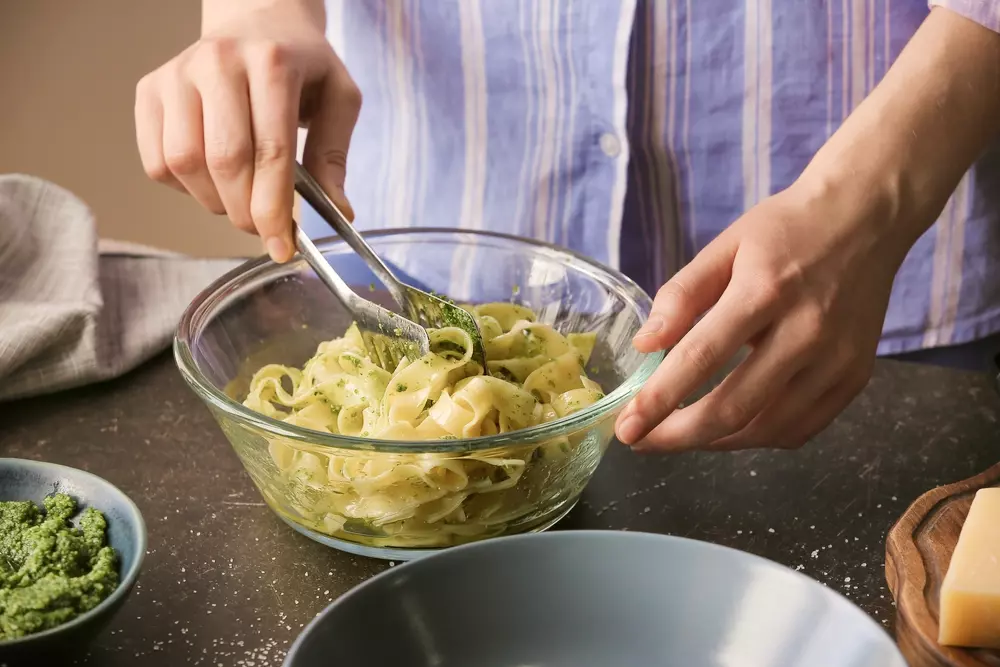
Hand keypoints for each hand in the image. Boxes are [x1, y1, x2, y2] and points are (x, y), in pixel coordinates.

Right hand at [134, 0, 360, 261]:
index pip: (271, 151)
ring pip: (184, 165)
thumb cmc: (302, 66)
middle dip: (246, 212)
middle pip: (224, 162)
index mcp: (272, 62)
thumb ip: (334, 156)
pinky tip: (213, 178)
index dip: (275, 209)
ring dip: (215, 202)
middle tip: (265, 227)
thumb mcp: (338, 99)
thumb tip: (338, 213)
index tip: (283, 248)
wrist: (258, 21)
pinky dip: (185, 188)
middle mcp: (218, 62)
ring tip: (241, 198)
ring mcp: (177, 74)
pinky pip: (156, 162)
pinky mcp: (150, 90)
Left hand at [614, 178, 908, 451]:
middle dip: (678, 435)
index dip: (659, 400)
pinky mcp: (855, 378)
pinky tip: (728, 429)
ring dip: (714, 442)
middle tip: (641, 441)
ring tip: (678, 434)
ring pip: (765, 429)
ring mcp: (837, 361)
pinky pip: (800, 430)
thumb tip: (644, 345)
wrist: (867, 218)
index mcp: (765, 291)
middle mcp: (806, 332)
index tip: (627, 428)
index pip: (701, 357)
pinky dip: (757, 438)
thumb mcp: (725, 246)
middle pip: (733, 407)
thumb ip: (682, 296)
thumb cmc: (786, 231)